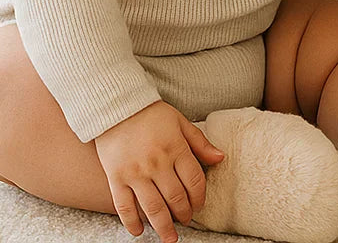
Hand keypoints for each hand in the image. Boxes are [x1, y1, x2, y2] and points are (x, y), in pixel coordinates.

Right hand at [94, 99, 225, 242]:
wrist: (116, 107)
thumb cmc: (152, 115)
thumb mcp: (180, 122)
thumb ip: (200, 143)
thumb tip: (220, 159)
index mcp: (175, 148)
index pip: (194, 181)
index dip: (199, 198)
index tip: (199, 206)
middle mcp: (157, 163)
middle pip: (175, 198)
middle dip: (184, 214)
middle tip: (186, 220)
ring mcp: (135, 173)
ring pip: (153, 208)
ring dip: (163, 227)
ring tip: (170, 237)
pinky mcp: (116, 178)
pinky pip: (124, 207)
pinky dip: (132, 223)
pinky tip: (139, 231)